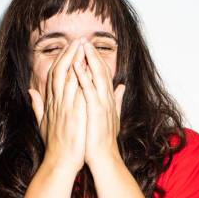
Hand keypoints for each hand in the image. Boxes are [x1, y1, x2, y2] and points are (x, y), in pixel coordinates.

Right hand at [28, 39, 87, 173]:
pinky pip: (79, 94)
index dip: (63, 59)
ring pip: (69, 79)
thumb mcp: (42, 123)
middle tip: (79, 40)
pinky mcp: (74, 116)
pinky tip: (89, 70)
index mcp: (51, 104)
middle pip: (61, 72)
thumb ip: (37, 106)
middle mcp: (56, 103)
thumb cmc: (54, 146)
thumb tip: (31, 91)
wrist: (59, 163)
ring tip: (84, 47)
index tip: (71, 47)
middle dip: (70, 54)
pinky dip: (83, 81)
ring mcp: (65, 109)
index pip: (55, 75)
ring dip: (77, 62)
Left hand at [73, 39, 125, 168]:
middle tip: (84, 39)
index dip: (95, 60)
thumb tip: (122, 87)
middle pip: (101, 71)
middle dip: (92, 54)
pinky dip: (83, 77)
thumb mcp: (111, 116)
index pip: (102, 74)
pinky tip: (76, 66)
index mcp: (108, 100)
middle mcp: (107, 99)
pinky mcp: (96, 111)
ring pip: (97, 77)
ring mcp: (103, 104)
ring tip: (82, 45)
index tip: (87, 48)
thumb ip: (116, 100)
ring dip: (89, 60)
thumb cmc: (103, 140)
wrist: (104, 158)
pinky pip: (89, 90)